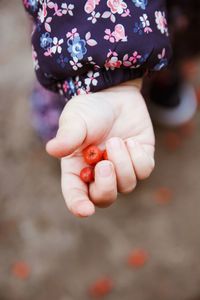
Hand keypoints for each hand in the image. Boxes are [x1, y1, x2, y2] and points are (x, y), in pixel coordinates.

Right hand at [46, 79, 154, 216]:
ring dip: (122, 163)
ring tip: (116, 140)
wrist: (114, 92)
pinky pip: (144, 171)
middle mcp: (99, 174)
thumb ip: (67, 136)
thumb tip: (52, 150)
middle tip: (104, 164)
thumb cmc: (89, 108)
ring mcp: (121, 169)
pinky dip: (138, 157)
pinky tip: (131, 141)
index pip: (76, 195)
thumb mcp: (74, 119)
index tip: (85, 210)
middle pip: (105, 198)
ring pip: (127, 185)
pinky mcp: (140, 160)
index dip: (79, 205)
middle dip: (106, 185)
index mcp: (77, 169)